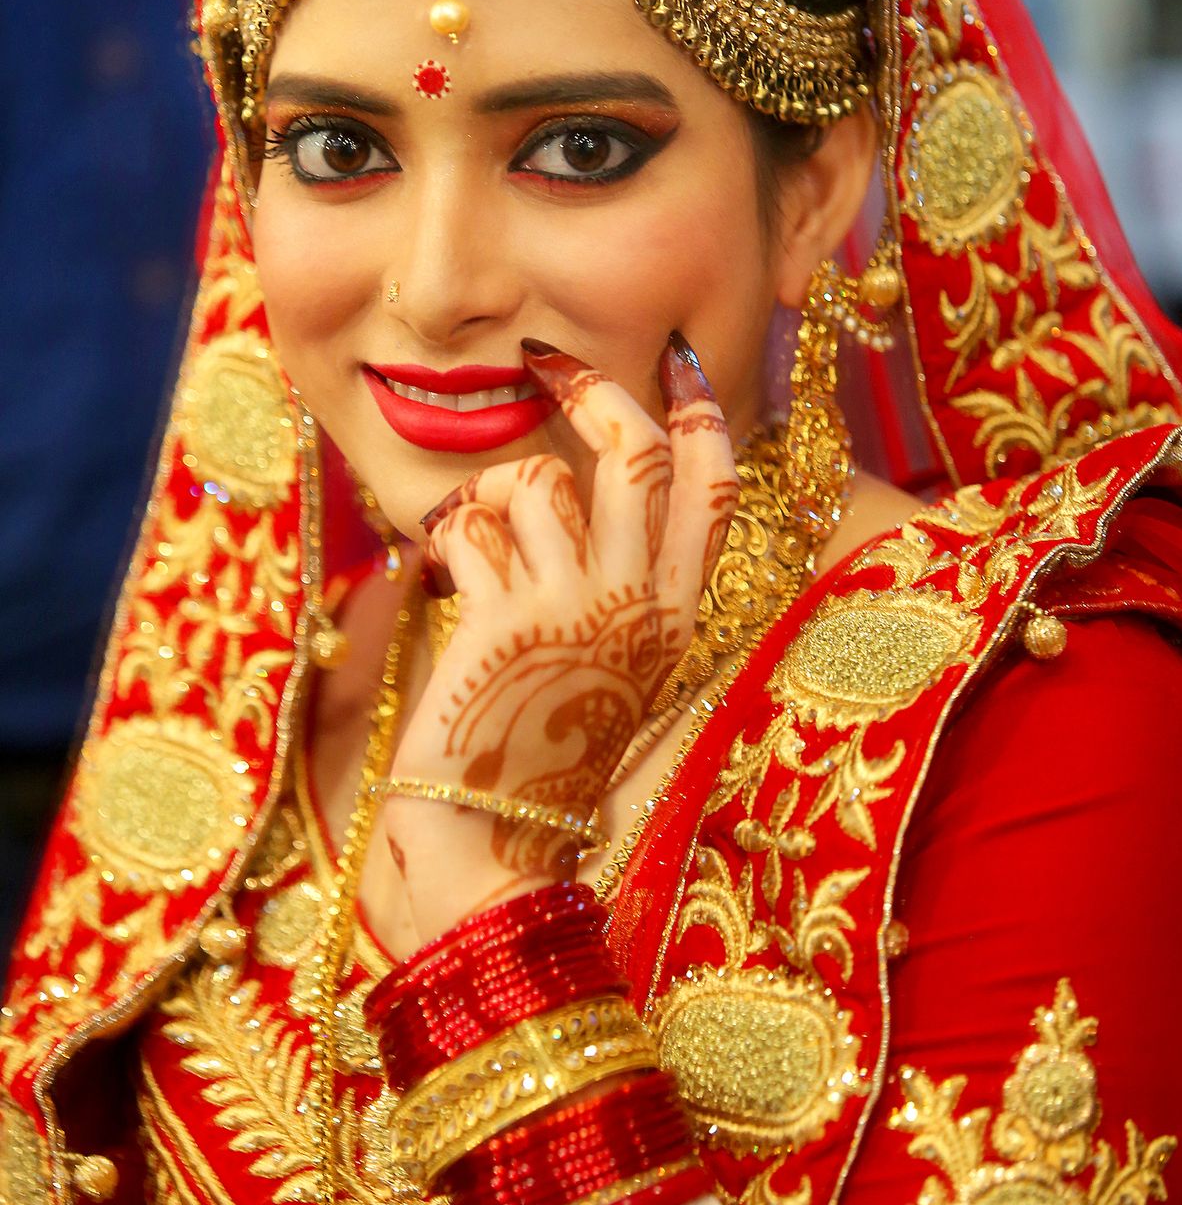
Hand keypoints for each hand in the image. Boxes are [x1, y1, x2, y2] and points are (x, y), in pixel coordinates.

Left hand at [388, 334, 738, 885]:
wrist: (491, 841)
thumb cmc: (537, 744)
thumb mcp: (604, 660)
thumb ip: (611, 579)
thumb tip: (577, 480)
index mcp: (674, 616)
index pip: (714, 489)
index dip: (699, 415)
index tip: (681, 363)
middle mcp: (638, 606)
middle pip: (635, 455)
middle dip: (592, 393)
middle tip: (549, 365)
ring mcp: (574, 610)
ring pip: (536, 482)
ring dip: (492, 496)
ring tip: (476, 545)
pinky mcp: (503, 619)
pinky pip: (470, 525)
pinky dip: (446, 536)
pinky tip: (443, 578)